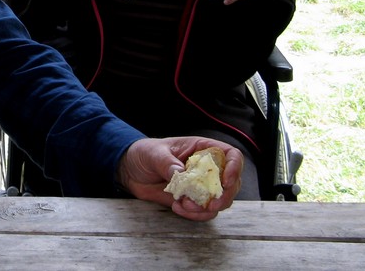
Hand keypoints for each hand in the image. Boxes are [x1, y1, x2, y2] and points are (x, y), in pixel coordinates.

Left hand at [116, 137, 242, 221]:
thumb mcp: (154, 154)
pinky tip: (177, 208)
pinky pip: (204, 212)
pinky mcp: (193, 200)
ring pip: (220, 201)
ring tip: (184, 204)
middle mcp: (206, 168)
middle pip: (232, 183)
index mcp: (202, 149)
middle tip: (209, 205)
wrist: (131, 170)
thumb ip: (168, 163)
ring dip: (205, 208)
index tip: (225, 182)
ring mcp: (201, 186)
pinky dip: (195, 214)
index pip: (231, 155)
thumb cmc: (144, 153)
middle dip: (223, 196)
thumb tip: (182, 174)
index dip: (234, 168)